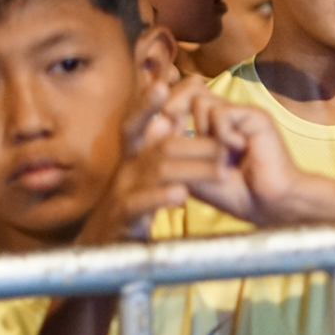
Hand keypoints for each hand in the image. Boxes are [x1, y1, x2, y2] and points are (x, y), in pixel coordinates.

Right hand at [76, 81, 226, 244]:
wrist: (106, 249)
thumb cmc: (134, 206)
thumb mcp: (149, 174)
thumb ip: (162, 145)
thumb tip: (172, 110)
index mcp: (134, 155)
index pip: (138, 122)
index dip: (148, 103)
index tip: (165, 85)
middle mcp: (126, 168)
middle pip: (156, 143)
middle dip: (194, 140)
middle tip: (228, 145)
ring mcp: (122, 192)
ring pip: (157, 171)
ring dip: (194, 169)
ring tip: (223, 171)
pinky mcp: (123, 218)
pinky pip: (138, 203)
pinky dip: (160, 197)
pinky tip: (181, 195)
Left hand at [169, 87, 301, 224]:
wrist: (268, 204)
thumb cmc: (234, 193)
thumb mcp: (193, 173)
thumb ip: (176, 149)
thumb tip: (156, 123)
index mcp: (210, 126)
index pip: (182, 100)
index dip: (165, 106)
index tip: (157, 125)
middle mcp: (225, 116)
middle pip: (188, 90)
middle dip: (172, 106)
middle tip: (169, 123)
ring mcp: (240, 114)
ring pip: (201, 100)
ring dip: (201, 129)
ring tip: (218, 152)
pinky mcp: (255, 116)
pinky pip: (222, 113)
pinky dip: (222, 133)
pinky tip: (238, 149)